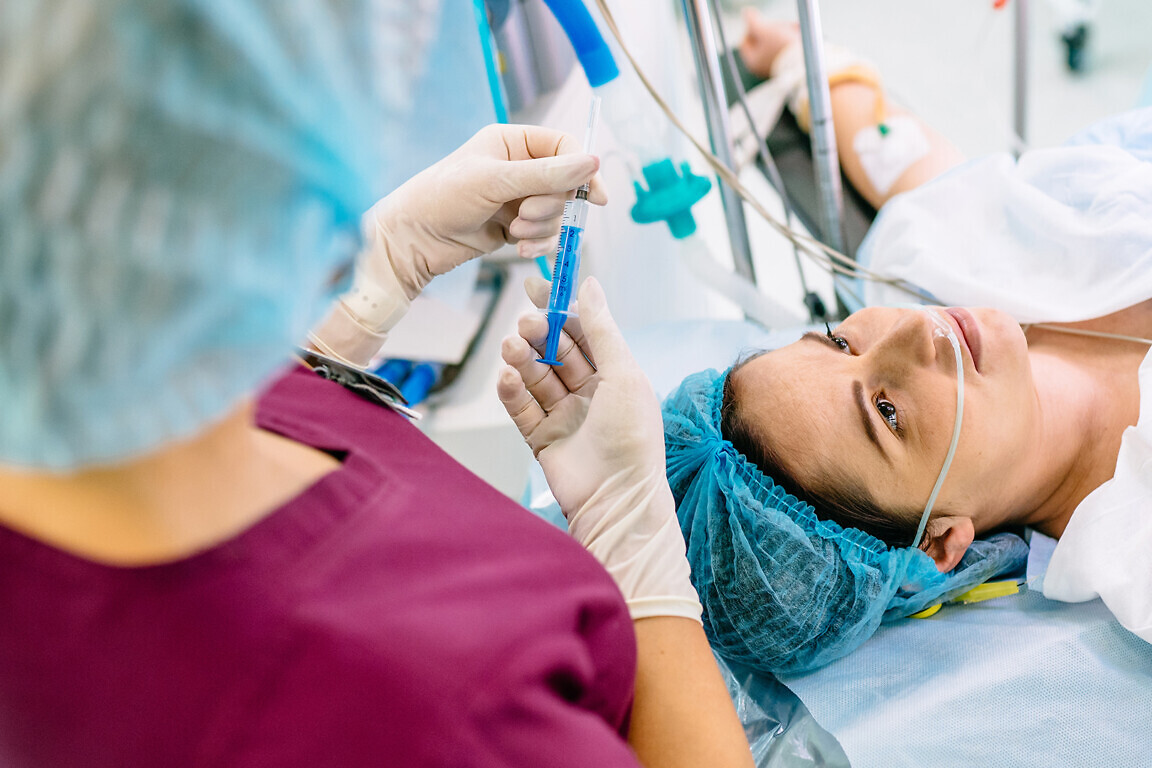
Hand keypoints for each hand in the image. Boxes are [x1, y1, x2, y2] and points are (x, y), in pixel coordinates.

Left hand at [309, 124, 605, 366]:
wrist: (412, 239)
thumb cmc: (443, 197)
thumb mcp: (496, 181)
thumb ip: (547, 174)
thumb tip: (593, 163)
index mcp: (512, 142)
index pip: (564, 148)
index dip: (582, 171)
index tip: (595, 197)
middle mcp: (518, 168)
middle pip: (565, 185)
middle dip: (551, 206)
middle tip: (524, 215)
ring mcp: (517, 199)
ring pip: (557, 213)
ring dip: (542, 227)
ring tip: (514, 233)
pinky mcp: (514, 226)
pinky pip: (544, 234)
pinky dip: (538, 243)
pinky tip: (518, 248)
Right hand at [497, 276, 700, 620]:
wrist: (617, 498)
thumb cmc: (632, 438)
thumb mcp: (623, 373)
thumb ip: (602, 329)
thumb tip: (589, 284)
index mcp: (615, 374)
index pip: (583, 331)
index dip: (561, 308)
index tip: (537, 287)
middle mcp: (590, 392)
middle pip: (555, 351)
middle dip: (538, 334)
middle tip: (524, 323)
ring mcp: (565, 414)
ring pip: (536, 376)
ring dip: (522, 359)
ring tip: (511, 348)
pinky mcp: (542, 437)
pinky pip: (521, 407)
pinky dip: (512, 390)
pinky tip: (505, 377)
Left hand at [738, 8, 798, 78]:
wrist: (804, 63)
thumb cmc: (782, 47)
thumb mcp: (764, 30)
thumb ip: (752, 20)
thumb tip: (746, 12)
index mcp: (752, 61)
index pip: (745, 40)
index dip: (752, 28)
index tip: (765, 23)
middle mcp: (761, 67)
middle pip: (761, 40)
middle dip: (773, 28)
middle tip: (783, 24)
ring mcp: (774, 66)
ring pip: (776, 42)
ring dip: (785, 31)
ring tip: (795, 27)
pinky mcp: (787, 65)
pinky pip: (786, 48)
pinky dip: (792, 38)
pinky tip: (799, 33)